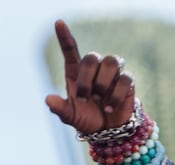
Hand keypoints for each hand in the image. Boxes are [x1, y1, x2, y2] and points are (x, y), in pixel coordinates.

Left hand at [45, 20, 135, 134]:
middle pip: (92, 57)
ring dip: (102, 84)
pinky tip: (110, 108)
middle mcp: (94, 69)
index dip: (64, 36)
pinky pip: (124, 79)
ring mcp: (112, 74)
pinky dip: (115, 95)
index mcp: (76, 73)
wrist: (107, 130)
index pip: (70, 50)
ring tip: (99, 100)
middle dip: (87, 79)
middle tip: (85, 97)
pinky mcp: (127, 82)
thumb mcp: (70, 116)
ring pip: (111, 62)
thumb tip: (48, 100)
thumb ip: (59, 109)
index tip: (58, 23)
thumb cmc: (86, 118)